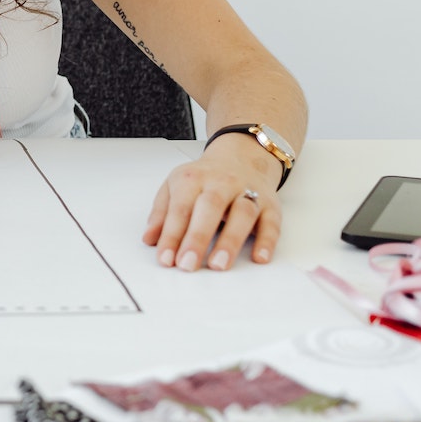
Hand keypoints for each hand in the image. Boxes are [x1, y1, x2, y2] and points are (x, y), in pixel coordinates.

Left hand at [141, 138, 283, 270]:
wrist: (242, 157)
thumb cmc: (204, 178)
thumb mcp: (175, 186)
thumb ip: (161, 212)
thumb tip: (149, 239)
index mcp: (193, 179)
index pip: (180, 208)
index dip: (171, 234)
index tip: (165, 259)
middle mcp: (221, 183)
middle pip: (210, 207)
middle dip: (197, 237)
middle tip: (187, 264)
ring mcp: (248, 192)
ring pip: (242, 213)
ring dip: (231, 240)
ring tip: (218, 264)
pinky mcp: (270, 204)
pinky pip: (271, 222)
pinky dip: (267, 241)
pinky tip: (259, 258)